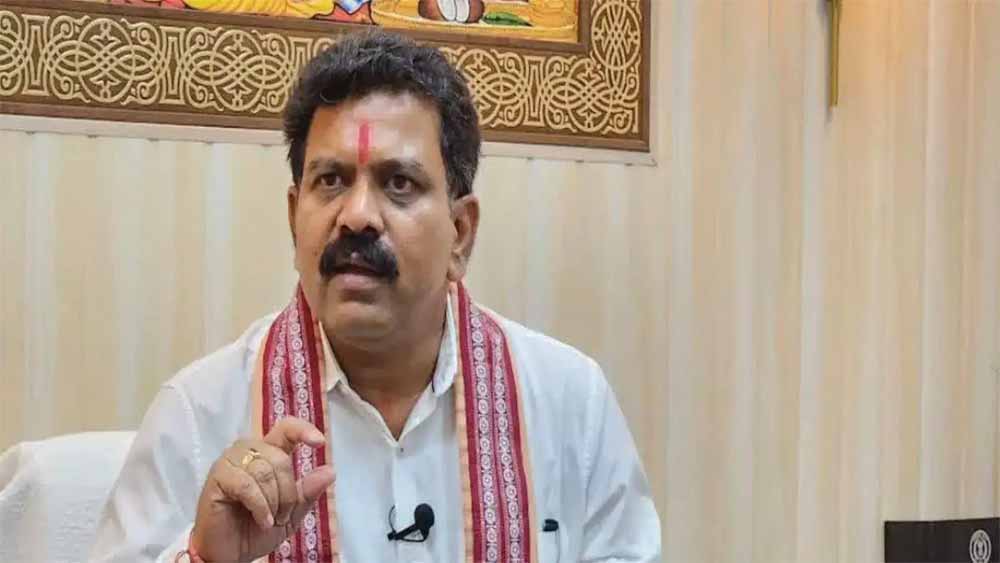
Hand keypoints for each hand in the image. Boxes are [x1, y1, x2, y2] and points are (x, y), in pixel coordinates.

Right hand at [190, 417, 334, 561]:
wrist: (230, 554)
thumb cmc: (256, 530)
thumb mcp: (291, 513)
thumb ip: (307, 492)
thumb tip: (330, 471)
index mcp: (268, 453)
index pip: (286, 429)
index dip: (303, 430)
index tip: (320, 442)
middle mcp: (249, 452)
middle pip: (280, 458)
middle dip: (287, 493)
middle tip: (282, 516)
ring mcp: (230, 462)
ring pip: (264, 471)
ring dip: (273, 502)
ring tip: (269, 521)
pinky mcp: (217, 478)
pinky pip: (247, 485)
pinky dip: (260, 506)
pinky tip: (262, 520)